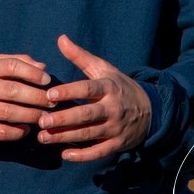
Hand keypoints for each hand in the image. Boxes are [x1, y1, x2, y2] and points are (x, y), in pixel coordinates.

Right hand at [0, 53, 53, 141]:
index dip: (31, 72)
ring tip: (44, 116)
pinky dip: (17, 132)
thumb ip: (19, 61)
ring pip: (9, 113)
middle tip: (52, 101)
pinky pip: (1, 132)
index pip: (11, 66)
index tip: (47, 80)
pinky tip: (27, 129)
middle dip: (36, 97)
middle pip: (12, 91)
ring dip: (31, 115)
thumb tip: (42, 67)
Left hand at [36, 35, 150, 161]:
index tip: (49, 94)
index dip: (69, 92)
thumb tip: (60, 38)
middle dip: (64, 119)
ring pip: (89, 134)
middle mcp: (113, 108)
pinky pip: (99, 151)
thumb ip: (81, 56)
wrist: (152, 110)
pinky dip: (83, 155)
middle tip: (41, 121)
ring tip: (43, 138)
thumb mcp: (104, 69)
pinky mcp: (118, 143)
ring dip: (65, 137)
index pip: (87, 89)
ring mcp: (116, 127)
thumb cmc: (119, 86)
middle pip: (86, 115)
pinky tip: (64, 155)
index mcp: (108, 87)